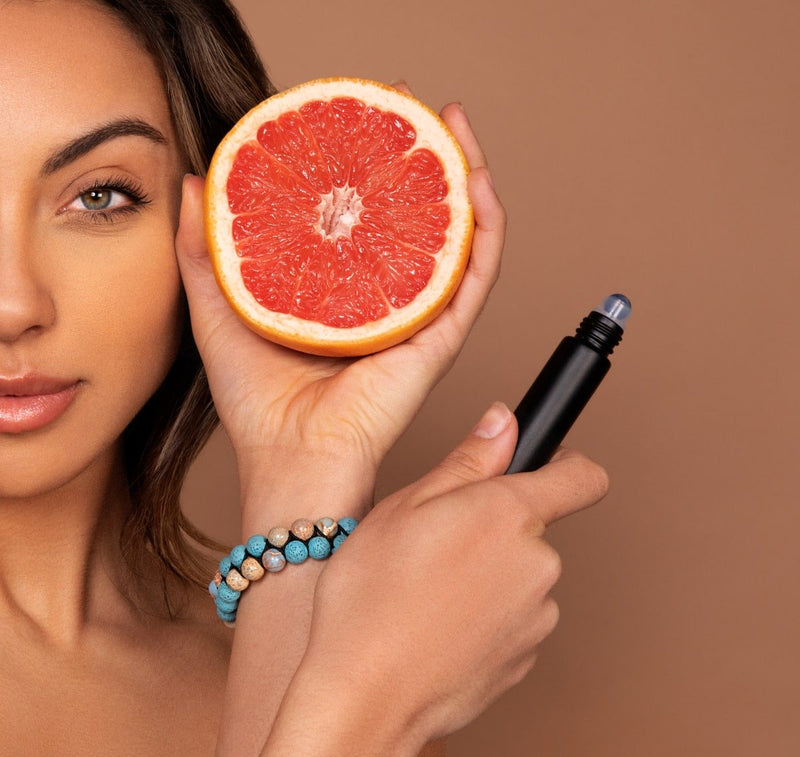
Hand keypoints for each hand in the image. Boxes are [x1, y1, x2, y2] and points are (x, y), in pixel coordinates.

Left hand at [175, 98, 504, 491]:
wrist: (290, 458)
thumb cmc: (259, 402)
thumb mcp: (219, 307)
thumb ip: (204, 248)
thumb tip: (196, 183)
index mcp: (345, 294)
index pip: (369, 220)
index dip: (372, 168)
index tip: (361, 123)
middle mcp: (388, 301)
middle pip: (419, 218)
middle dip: (423, 155)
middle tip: (412, 107)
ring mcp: (420, 317)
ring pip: (459, 236)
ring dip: (467, 175)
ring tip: (455, 125)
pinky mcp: (441, 336)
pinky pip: (477, 273)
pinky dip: (486, 226)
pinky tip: (477, 181)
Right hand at [300, 402, 608, 741]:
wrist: (365, 700)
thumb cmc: (372, 597)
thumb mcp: (407, 506)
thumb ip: (468, 460)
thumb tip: (504, 421)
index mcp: (509, 514)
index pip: (582, 477)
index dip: (566, 464)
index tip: (544, 466)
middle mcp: (538, 563)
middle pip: (533, 529)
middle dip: (494, 529)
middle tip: (435, 545)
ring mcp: (537, 617)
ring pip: (520, 576)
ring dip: (488, 576)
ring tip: (430, 595)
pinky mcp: (526, 658)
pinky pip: (513, 620)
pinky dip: (486, 618)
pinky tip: (439, 629)